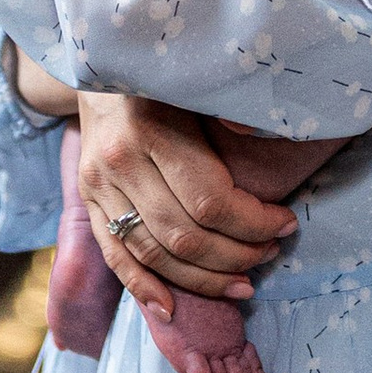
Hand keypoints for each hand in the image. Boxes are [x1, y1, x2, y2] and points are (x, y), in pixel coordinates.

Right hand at [73, 93, 294, 326]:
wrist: (91, 64)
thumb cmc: (159, 72)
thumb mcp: (194, 80)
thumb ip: (226, 106)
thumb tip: (260, 130)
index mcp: (152, 129)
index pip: (210, 200)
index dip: (254, 222)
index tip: (285, 223)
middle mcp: (120, 162)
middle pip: (184, 235)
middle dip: (236, 255)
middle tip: (270, 254)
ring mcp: (98, 186)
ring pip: (153, 254)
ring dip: (202, 280)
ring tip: (243, 283)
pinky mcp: (86, 202)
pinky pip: (115, 257)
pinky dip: (144, 289)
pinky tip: (174, 309)